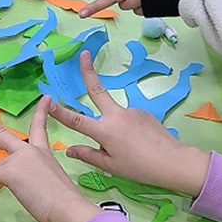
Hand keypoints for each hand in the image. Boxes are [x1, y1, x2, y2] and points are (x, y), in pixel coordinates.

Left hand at [0, 94, 100, 221]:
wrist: (68, 209)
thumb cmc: (65, 203)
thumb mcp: (50, 183)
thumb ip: (37, 179)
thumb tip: (26, 188)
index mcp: (42, 152)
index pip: (38, 127)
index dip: (40, 112)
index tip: (45, 99)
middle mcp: (30, 151)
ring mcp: (19, 158)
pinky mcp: (10, 171)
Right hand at [48, 51, 211, 196]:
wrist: (173, 161)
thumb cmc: (139, 168)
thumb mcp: (111, 166)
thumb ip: (88, 155)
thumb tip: (68, 149)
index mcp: (105, 131)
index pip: (77, 120)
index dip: (60, 112)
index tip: (48, 101)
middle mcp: (116, 116)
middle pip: (97, 90)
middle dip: (88, 71)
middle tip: (83, 54)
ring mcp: (131, 111)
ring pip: (114, 115)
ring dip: (114, 126)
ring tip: (131, 150)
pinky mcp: (143, 112)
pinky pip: (129, 119)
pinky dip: (128, 129)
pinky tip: (139, 143)